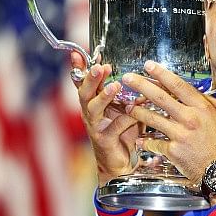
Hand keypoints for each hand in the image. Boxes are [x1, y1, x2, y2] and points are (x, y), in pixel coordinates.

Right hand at [74, 54, 139, 186]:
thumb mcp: (123, 106)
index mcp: (93, 100)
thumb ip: (126, 90)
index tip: (77, 53)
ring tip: (114, 86)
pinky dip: (126, 118)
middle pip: (85, 92)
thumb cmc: (124, 130)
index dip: (79, 68)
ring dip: (104, 96)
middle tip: (98, 67)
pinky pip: (114, 126)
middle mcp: (90, 112)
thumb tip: (138, 70)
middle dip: (91, 79)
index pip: (83, 81)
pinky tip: (135, 111)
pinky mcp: (104, 140)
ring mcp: (95, 126)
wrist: (121, 161)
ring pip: (93, 109)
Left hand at [122, 60, 215, 186]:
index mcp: (203, 109)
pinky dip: (145, 141)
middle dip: (141, 85)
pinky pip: (154, 142)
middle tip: (128, 78)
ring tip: (127, 107)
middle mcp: (189, 118)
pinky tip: (140, 139)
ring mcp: (179, 134)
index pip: (178, 86)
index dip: (162, 74)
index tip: (149, 65)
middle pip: (160, 97)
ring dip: (137, 111)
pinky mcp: (172, 150)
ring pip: (152, 118)